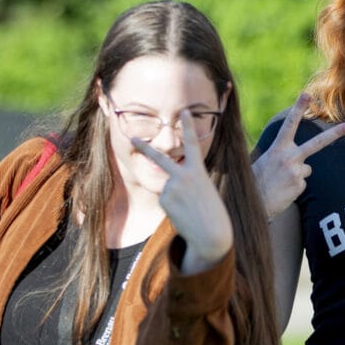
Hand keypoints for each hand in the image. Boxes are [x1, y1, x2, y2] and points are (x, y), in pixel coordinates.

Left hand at [132, 111, 230, 271]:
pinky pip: (165, 200)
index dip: (188, 126)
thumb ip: (187, 182)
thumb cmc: (212, 213)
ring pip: (166, 188)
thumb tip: (166, 187)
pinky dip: (172, 207)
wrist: (211, 233)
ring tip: (189, 210)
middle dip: (144, 148)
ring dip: (175, 200)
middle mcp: (183, 175)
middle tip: (131, 139)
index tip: (185, 111)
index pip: (192, 144)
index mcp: (198, 171)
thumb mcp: (204, 191)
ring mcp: (172, 186)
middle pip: (159, 158)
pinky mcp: (164, 199)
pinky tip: (182, 215)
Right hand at [252, 93, 344, 217]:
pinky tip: (283, 190)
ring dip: (296, 175)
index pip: (289, 124)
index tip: (307, 94)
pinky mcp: (300, 184)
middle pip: (317, 142)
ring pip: (307, 169)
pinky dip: (294, 187)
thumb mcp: (265, 160)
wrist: (252, 202)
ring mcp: (296, 170)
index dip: (298, 108)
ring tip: (280, 182)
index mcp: (277, 148)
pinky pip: (302, 183)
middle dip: (336, 133)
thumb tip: (300, 158)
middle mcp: (289, 157)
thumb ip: (281, 154)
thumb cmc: (257, 180)